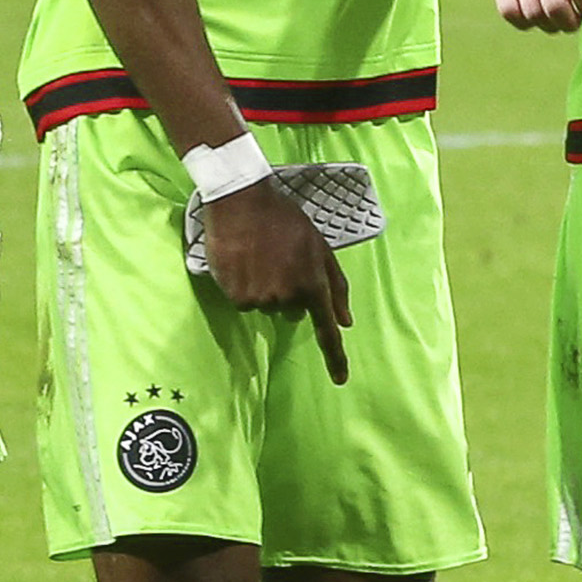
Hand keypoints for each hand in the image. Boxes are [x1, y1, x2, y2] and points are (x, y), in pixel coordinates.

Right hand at [199, 179, 350, 385]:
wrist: (241, 201)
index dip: (336, 357)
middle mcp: (287, 297)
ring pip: (266, 306)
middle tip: (279, 261)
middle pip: (290, 312)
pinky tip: (242, 261)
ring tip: (258, 256)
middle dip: (288, 293)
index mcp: (313, 284)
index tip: (340, 380)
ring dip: (264, 288)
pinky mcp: (235, 294)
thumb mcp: (320, 246)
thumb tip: (346, 321)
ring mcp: (260, 297)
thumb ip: (335, 285)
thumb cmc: (285, 219)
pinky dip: (243, 286)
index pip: (327, 330)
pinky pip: (244, 301)